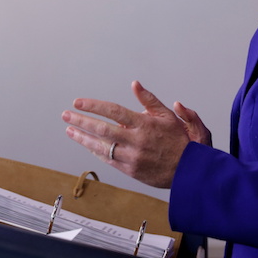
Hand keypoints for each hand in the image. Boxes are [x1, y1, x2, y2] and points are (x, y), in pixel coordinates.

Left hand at [62, 81, 210, 187]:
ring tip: (69, 130)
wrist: (191, 172)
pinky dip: (96, 151)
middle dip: (81, 121)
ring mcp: (132, 157)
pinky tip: (86, 144)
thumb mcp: (170, 116)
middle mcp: (136, 141)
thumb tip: (135, 85)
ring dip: (83, 138)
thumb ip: (150, 100)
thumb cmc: (183, 142)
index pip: (114, 112)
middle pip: (102, 129)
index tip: (78, 102)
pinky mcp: (131, 171)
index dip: (94, 106)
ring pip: (101, 147)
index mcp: (145, 124)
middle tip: (66, 115)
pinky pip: (109, 160)